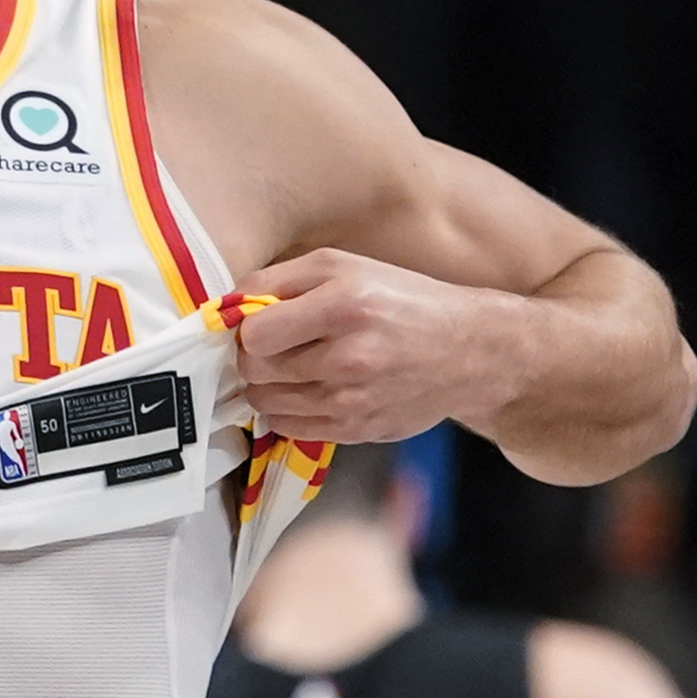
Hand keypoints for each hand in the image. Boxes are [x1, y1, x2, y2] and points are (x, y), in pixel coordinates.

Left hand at [236, 245, 506, 443]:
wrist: (470, 352)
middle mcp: (350, 357)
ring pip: (266, 403)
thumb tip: (227, 306)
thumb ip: (277, 280)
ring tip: (291, 365)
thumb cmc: (400, 300)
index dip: (248, 328)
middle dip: (254, 356)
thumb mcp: (341, 266)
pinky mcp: (359, 431)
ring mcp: (354, 401)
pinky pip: (290, 428)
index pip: (254, 333)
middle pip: (256, 369)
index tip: (261, 322)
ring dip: (267, 384)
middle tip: (272, 345)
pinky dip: (286, 410)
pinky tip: (307, 388)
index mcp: (344, 306)